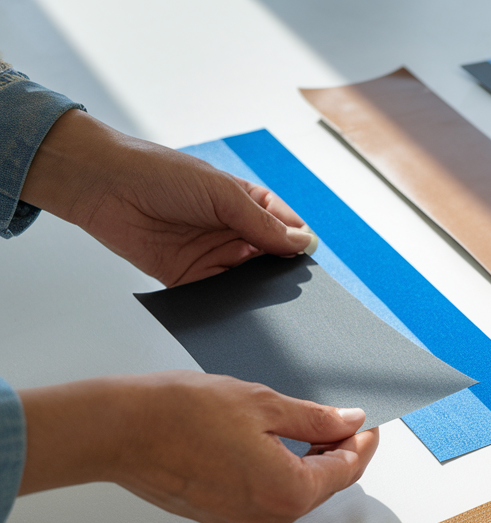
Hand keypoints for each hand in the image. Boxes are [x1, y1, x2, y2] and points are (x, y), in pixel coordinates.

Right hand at [18, 371, 379, 522]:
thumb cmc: (183, 414)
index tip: (369, 422)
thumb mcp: (265, 405)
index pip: (348, 469)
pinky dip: (282, 474)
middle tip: (344, 420)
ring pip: (297, 494)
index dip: (364, 442)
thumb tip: (349, 422)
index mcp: (290, 491)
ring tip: (312, 427)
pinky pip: (269, 499)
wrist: (121, 431)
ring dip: (311, 464)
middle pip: (325, 486)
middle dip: (340, 453)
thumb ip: (315, 419)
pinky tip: (277, 445)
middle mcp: (271, 518)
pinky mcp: (222, 518)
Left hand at [19, 110, 316, 285]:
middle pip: (270, 258)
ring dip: (256, 287)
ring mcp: (210, 254)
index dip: (298, 242)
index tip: (307, 258)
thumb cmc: (160, 173)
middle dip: (280, 270)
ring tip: (264, 293)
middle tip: (290, 283)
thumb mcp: (223, 193)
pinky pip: (216, 293)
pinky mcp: (188, 277)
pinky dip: (228, 300)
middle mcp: (231, 230)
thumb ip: (263, 223)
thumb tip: (303, 243)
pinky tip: (236, 303)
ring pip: (247, 279)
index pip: (285, 227)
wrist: (104, 185)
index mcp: (246, 203)